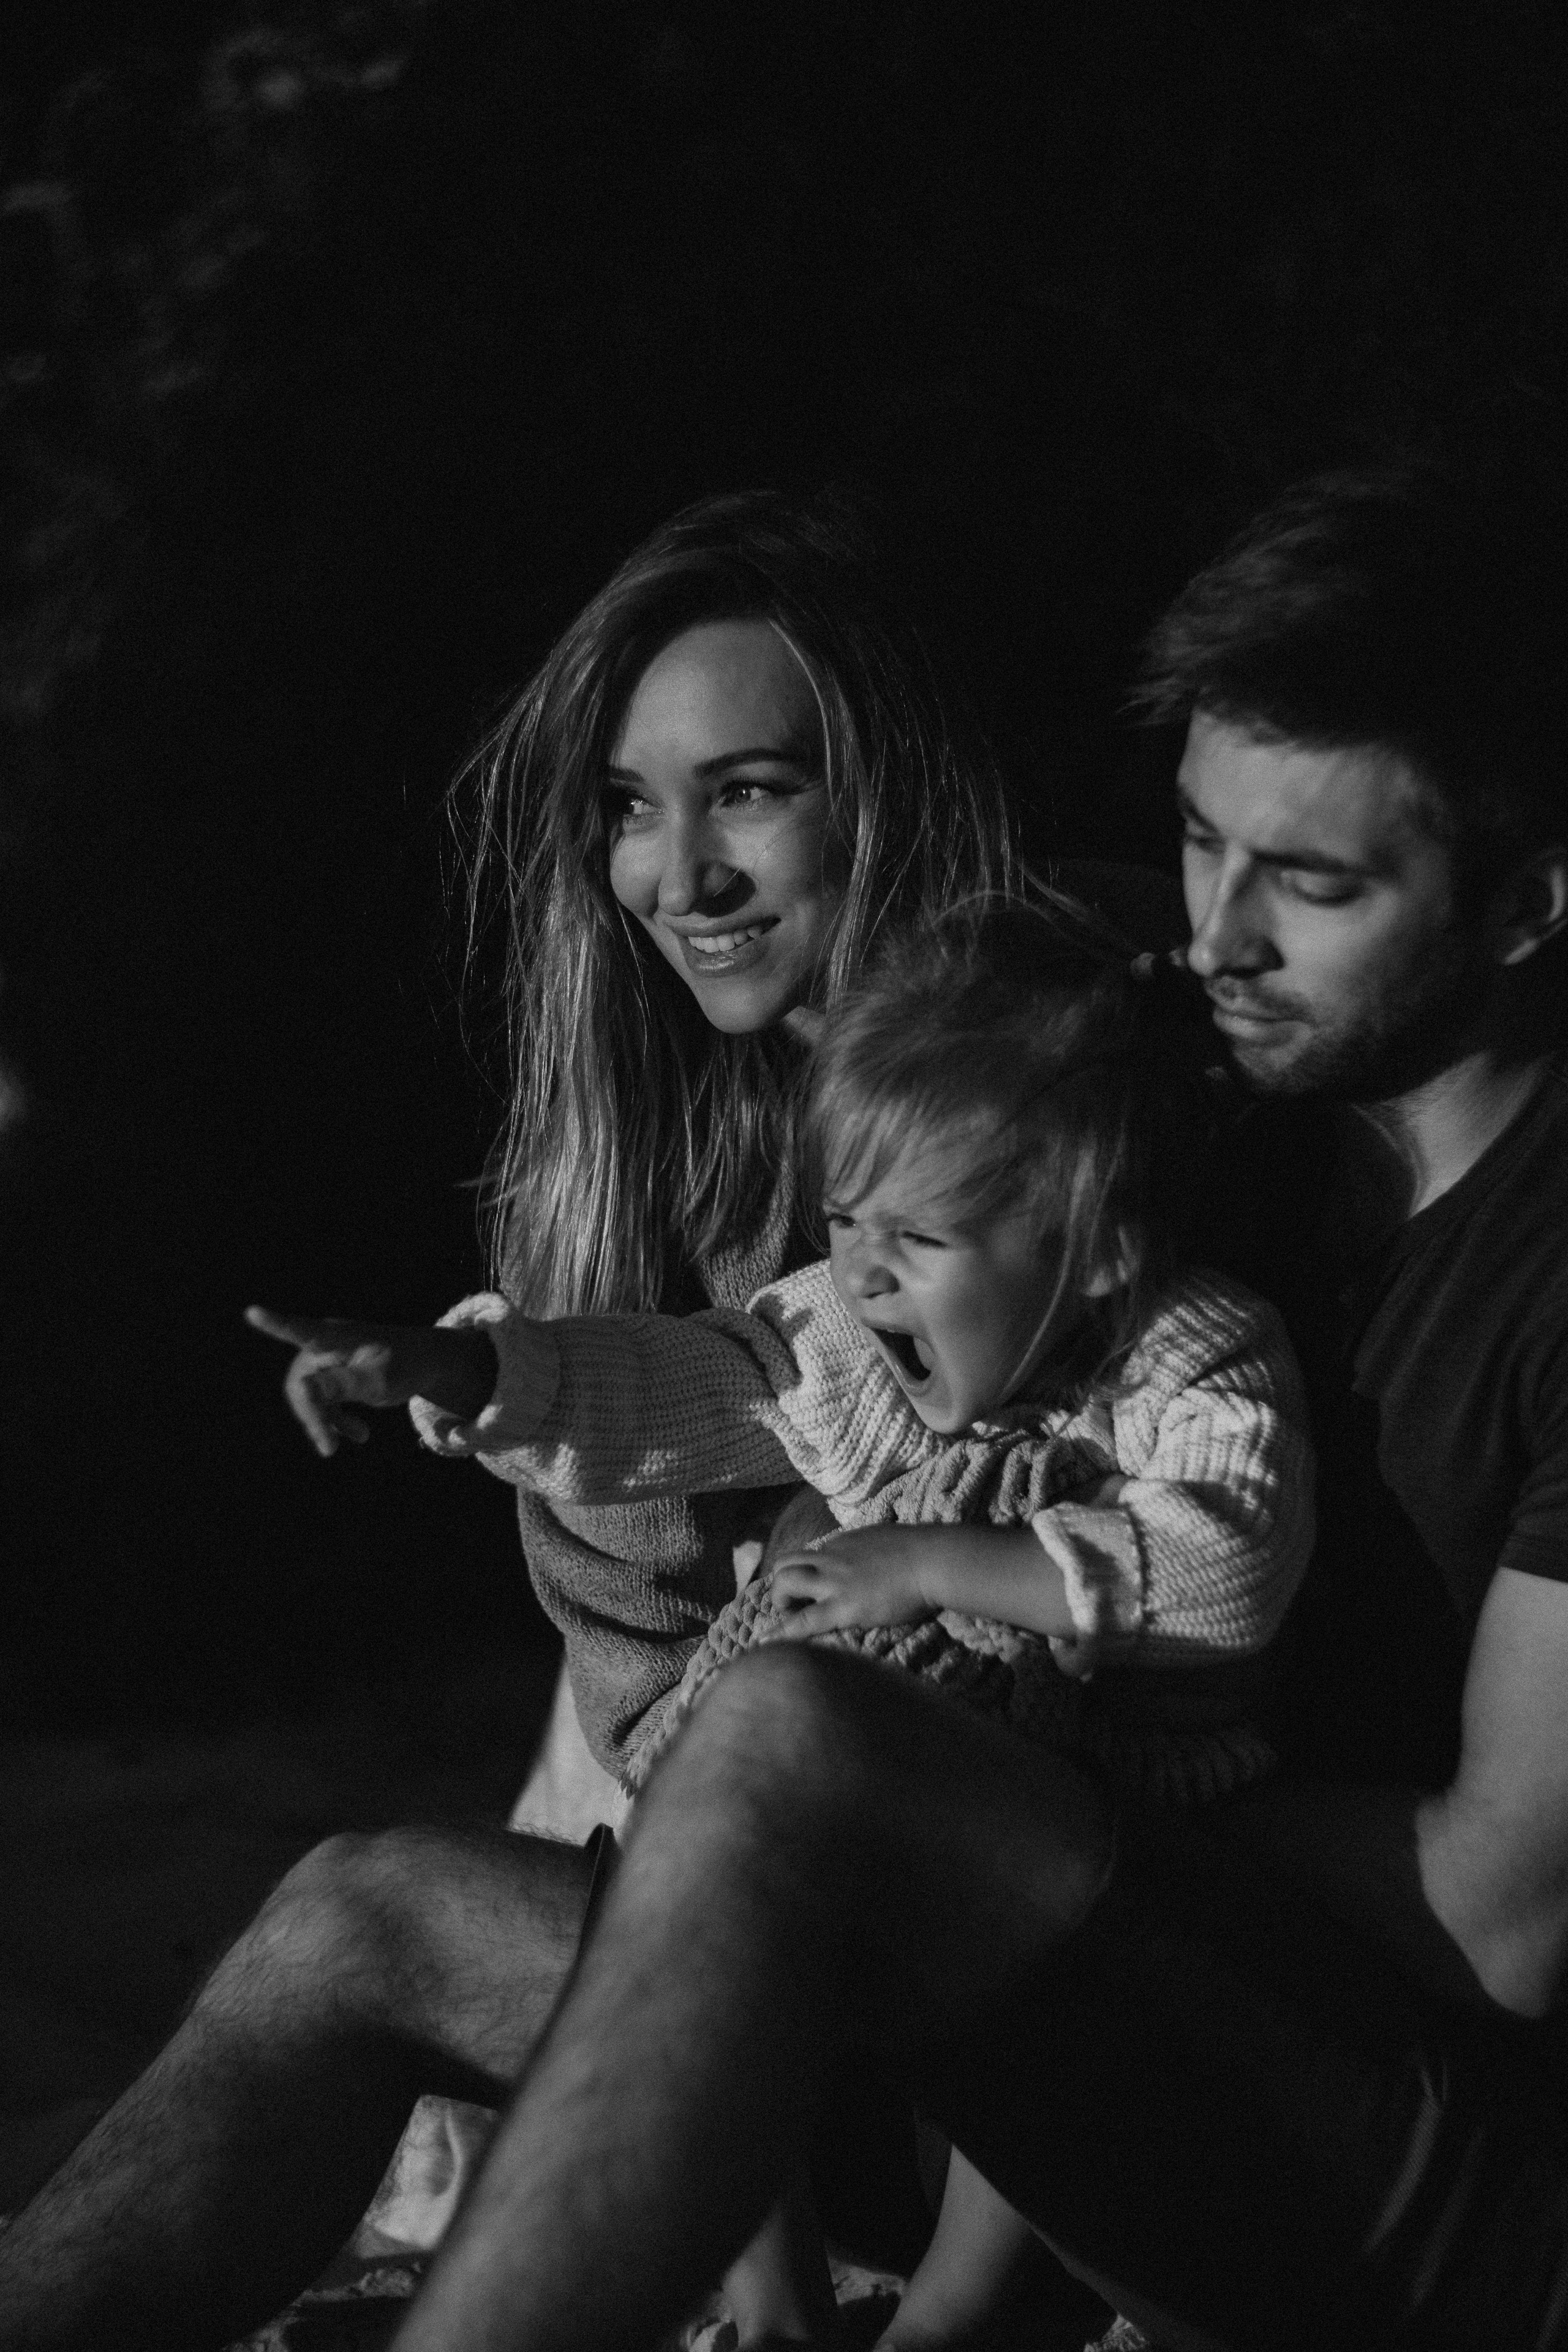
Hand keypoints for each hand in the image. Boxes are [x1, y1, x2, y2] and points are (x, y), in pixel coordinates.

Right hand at [245, 1306, 496, 1456]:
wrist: (430, 1363)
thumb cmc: (408, 1364)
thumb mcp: (381, 1379)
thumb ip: (342, 1384)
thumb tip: (300, 1389)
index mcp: (338, 1337)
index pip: (301, 1330)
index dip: (276, 1324)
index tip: (253, 1312)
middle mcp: (326, 1345)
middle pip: (300, 1383)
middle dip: (313, 1416)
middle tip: (330, 1447)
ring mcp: (328, 1359)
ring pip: (309, 1396)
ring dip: (325, 1421)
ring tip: (358, 1438)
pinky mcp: (334, 1374)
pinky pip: (322, 1400)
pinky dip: (336, 1420)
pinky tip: (360, 1436)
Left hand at [772, 1519, 1076, 1643]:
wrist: (937, 1559)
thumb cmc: (929, 1551)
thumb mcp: (896, 1541)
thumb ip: (881, 1549)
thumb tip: (888, 1557)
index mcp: (846, 1543)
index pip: (810, 1554)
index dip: (802, 1574)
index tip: (804, 1591)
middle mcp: (833, 1557)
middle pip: (786, 1563)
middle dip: (780, 1586)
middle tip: (789, 1607)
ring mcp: (836, 1581)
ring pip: (785, 1583)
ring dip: (780, 1602)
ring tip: (789, 1621)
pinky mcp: (843, 1606)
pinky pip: (803, 1620)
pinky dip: (784, 1632)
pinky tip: (776, 1644)